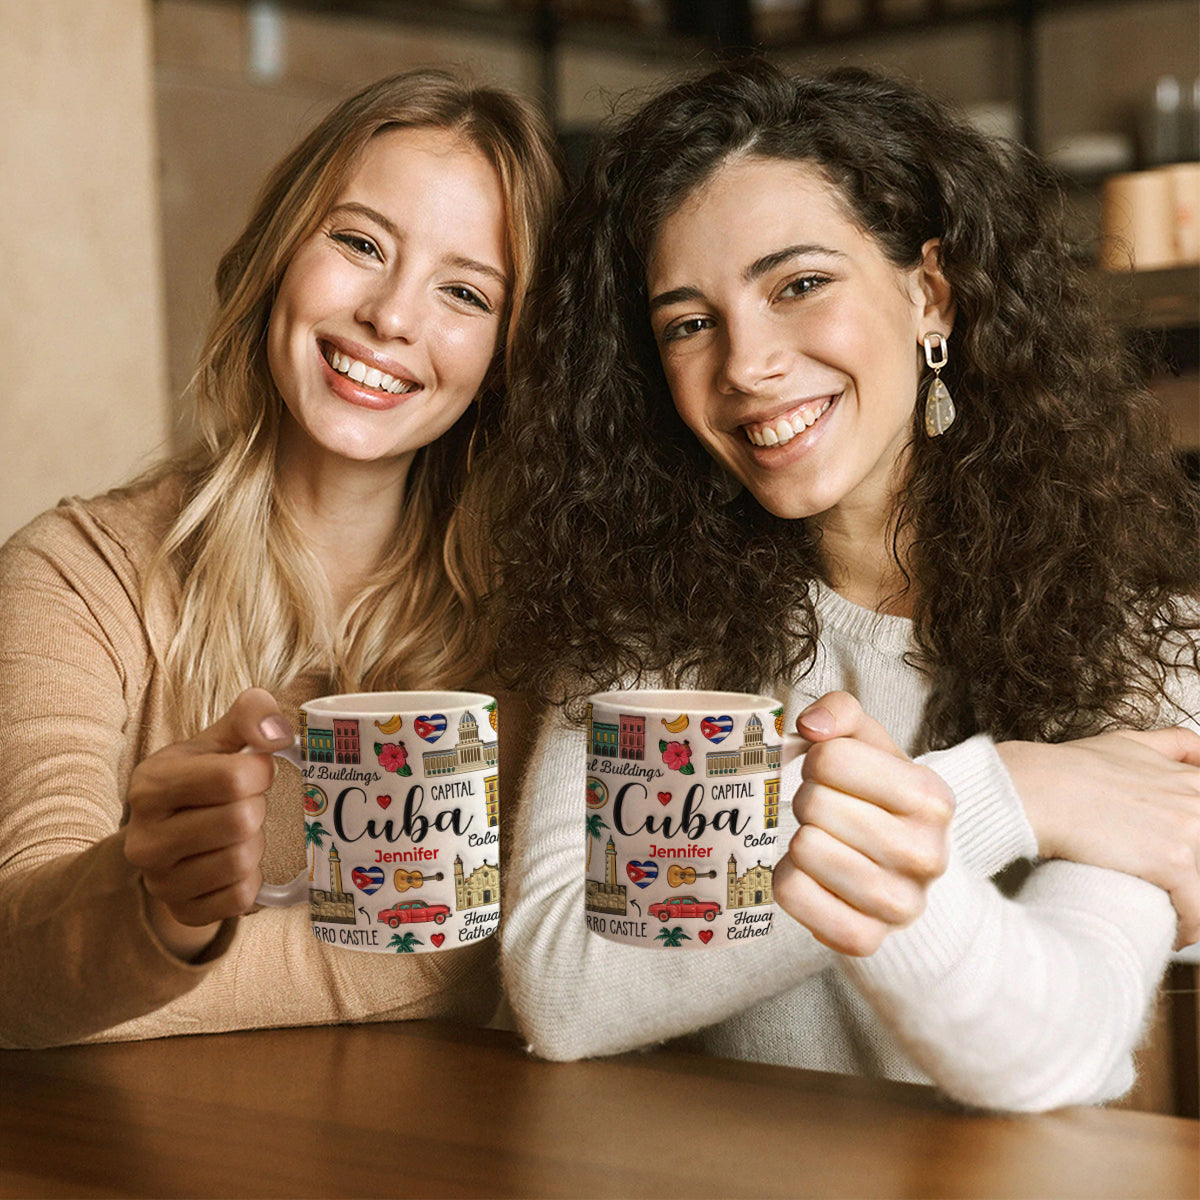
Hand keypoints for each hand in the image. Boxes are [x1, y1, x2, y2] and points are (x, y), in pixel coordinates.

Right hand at [124, 688, 292, 958]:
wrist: (169, 837)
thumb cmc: (201, 780)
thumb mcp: (218, 740)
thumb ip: (250, 715)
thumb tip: (278, 733)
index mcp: (151, 785)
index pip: (232, 778)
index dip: (260, 772)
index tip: (255, 771)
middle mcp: (145, 838)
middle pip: (241, 821)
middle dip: (257, 808)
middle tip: (245, 804)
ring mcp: (160, 882)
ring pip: (242, 861)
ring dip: (255, 844)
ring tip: (238, 833)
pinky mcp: (182, 911)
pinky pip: (241, 898)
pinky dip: (251, 879)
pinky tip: (236, 862)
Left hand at [773, 692, 953, 956]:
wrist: (904, 871)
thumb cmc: (877, 797)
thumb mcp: (870, 745)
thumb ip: (841, 712)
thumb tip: (809, 725)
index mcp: (932, 797)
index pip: (830, 758)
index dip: (817, 760)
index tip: (831, 773)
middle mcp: (927, 854)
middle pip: (813, 805)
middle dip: (807, 800)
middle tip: (825, 811)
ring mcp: (900, 905)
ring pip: (803, 850)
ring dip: (798, 839)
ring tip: (822, 840)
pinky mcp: (865, 940)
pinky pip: (791, 894)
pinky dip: (788, 879)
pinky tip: (811, 875)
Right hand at [998, 728, 1199, 947]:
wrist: (1036, 789)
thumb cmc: (1067, 769)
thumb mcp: (1126, 743)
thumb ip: (1171, 744)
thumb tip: (1198, 750)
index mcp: (1190, 780)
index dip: (1193, 846)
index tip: (1184, 862)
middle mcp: (1196, 802)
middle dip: (1192, 877)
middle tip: (1171, 888)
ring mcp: (1189, 831)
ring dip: (1193, 905)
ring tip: (1172, 916)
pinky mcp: (1174, 862)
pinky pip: (1198, 911)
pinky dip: (1188, 928)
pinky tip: (1173, 933)